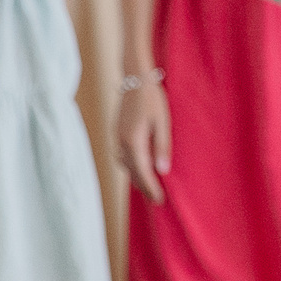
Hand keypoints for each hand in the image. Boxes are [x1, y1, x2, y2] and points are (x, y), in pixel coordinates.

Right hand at [117, 80, 170, 203]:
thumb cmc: (153, 100)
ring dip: (136, 177)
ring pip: (125, 165)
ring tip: (149, 186)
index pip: (142, 172)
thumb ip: (161, 146)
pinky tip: (140, 166)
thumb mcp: (162, 123)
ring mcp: (117, 138)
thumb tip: (161, 170)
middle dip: (144, 186)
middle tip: (156, 199)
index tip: (159, 200)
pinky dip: (131, 166)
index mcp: (133, 141)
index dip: (151, 187)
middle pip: (132, 171)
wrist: (136, 80)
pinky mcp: (117, 133)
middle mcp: (122, 143)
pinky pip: (123, 156)